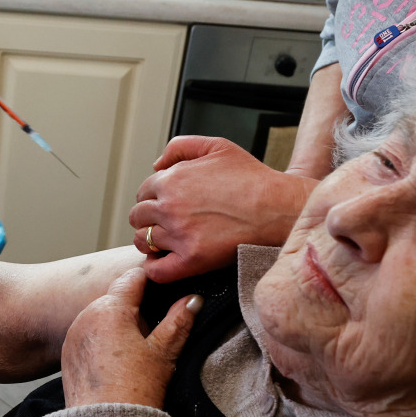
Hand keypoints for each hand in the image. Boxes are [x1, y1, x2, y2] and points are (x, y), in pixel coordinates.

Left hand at [61, 268, 199, 408]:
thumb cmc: (136, 389)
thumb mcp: (163, 352)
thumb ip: (179, 320)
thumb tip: (192, 299)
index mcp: (111, 308)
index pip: (132, 278)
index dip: (150, 280)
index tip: (164, 288)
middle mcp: (86, 315)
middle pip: (115, 297)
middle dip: (134, 308)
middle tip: (151, 333)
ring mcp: (74, 333)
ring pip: (100, 315)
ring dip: (116, 323)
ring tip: (133, 352)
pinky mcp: (68, 352)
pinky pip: (87, 334)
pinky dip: (101, 340)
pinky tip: (115, 362)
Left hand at [127, 136, 317, 283]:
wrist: (277, 207)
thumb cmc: (252, 178)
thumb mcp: (216, 146)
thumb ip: (180, 147)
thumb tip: (156, 164)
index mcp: (170, 180)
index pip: (143, 193)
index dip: (151, 199)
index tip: (163, 206)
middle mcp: (169, 206)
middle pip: (138, 217)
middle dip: (147, 219)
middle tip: (163, 224)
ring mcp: (179, 234)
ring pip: (143, 241)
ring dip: (149, 242)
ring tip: (164, 243)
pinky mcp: (192, 259)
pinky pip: (157, 270)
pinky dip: (155, 268)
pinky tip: (164, 262)